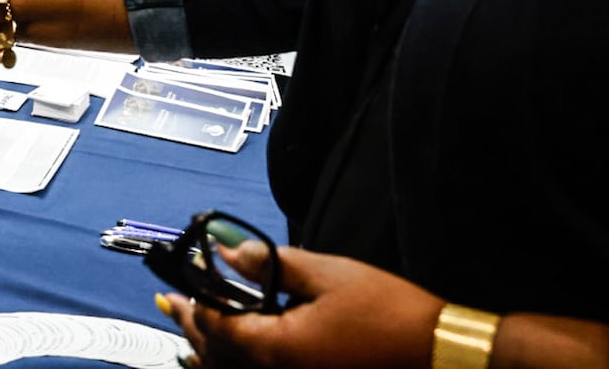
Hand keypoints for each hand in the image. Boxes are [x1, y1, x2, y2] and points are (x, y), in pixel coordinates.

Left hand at [159, 243, 439, 368]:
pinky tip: (226, 358)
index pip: (216, 324)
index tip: (179, 281)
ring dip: (208, 352)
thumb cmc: (388, 312)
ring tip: (187, 333)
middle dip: (192, 326)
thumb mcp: (326, 274)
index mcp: (276, 348)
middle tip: (170, 304)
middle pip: (217, 355)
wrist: (439, 354)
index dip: (195, 300)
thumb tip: (225, 252)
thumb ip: (269, 264)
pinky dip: (234, 367)